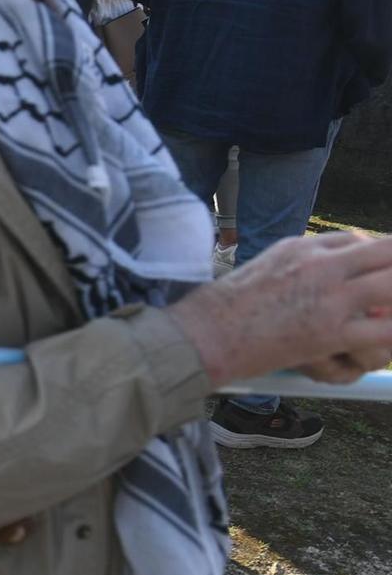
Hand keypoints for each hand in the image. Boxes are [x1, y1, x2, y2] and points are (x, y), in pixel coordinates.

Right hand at [167, 231, 391, 386]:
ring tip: (389, 309)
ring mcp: (326, 298)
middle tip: (390, 290)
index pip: (358, 240)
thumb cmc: (225, 308)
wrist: (201, 334)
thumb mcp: (264, 268)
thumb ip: (299, 265)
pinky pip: (386, 331)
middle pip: (387, 252)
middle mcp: (318, 264)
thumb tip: (326, 271)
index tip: (379, 274)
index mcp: (300, 247)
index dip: (379, 258)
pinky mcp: (328, 333)